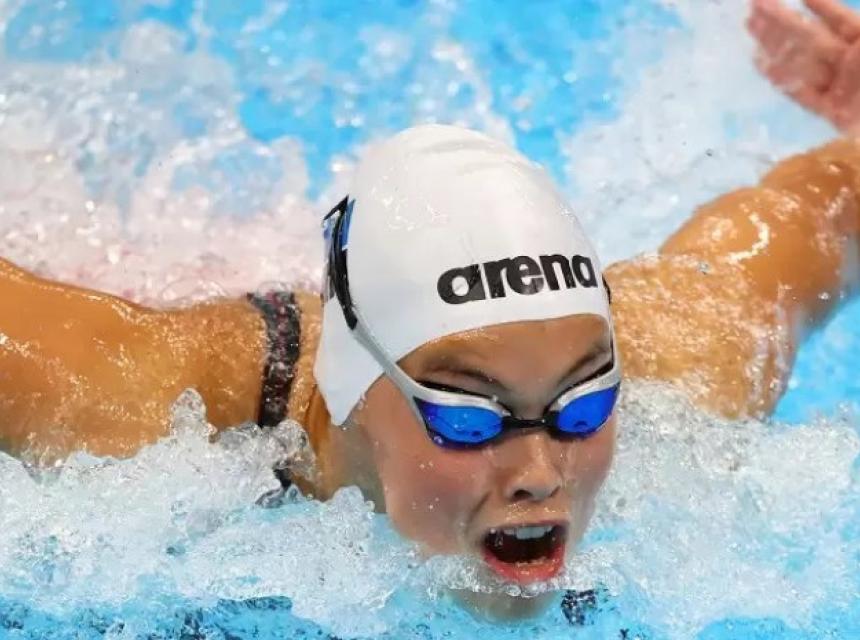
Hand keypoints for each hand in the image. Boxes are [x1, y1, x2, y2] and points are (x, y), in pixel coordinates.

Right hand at [748, 0, 859, 135]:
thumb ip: (851, 31)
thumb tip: (853, 36)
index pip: (842, 21)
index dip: (821, 6)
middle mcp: (855, 66)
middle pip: (815, 40)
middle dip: (784, 22)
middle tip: (754, 5)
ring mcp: (843, 90)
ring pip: (804, 63)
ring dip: (776, 44)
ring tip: (750, 25)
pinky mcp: (834, 114)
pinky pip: (804, 94)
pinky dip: (782, 78)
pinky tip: (761, 63)